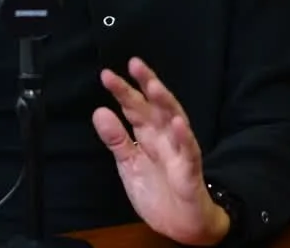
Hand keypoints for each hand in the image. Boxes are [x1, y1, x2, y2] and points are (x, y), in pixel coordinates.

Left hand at [92, 57, 230, 245]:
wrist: (180, 225)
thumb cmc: (157, 191)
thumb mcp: (129, 164)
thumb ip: (116, 139)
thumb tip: (99, 111)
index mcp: (148, 134)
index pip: (134, 107)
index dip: (122, 91)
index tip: (107, 75)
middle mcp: (164, 137)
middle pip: (155, 106)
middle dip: (145, 85)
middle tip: (134, 64)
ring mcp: (178, 151)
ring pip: (174, 121)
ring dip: (166, 103)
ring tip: (154, 86)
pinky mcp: (190, 170)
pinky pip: (189, 151)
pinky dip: (184, 137)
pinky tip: (178, 124)